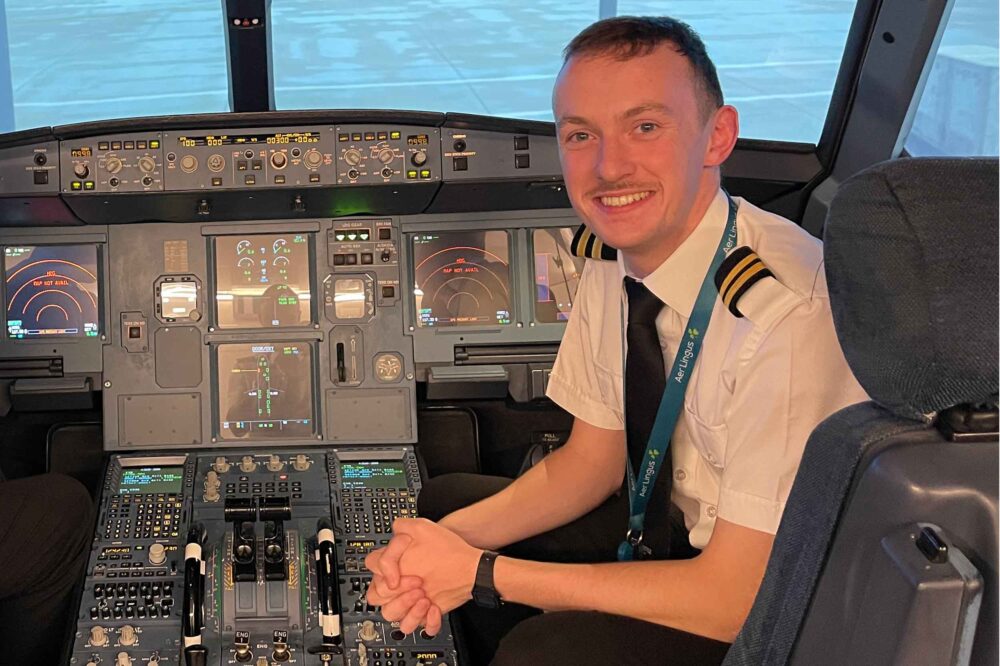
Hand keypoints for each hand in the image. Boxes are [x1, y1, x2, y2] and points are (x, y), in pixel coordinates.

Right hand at [366, 518, 481, 633]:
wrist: (470, 568)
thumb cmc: (448, 549)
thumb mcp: (423, 528)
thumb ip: (401, 527)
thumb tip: (390, 536)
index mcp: (394, 566)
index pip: (372, 573)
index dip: (384, 575)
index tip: (397, 576)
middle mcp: (399, 584)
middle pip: (377, 598)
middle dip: (397, 593)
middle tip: (417, 584)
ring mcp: (410, 600)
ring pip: (391, 616)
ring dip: (408, 609)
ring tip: (425, 598)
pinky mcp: (424, 613)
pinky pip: (417, 626)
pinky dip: (426, 621)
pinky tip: (435, 608)